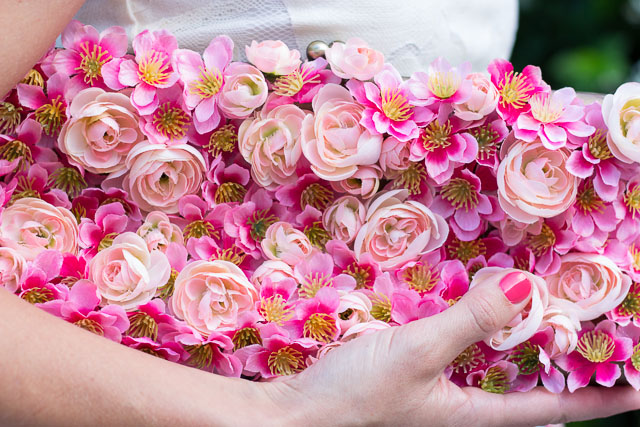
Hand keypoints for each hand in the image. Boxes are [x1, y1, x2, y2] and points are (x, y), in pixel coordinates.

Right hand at [263, 275, 639, 425]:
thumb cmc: (355, 396)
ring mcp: (437, 389)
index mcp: (472, 412)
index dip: (598, 396)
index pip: (551, 407)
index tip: (638, 384)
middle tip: (596, 329)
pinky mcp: (413, 371)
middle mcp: (462, 403)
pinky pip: (462, 348)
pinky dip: (479, 326)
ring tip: (547, 311)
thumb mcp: (416, 354)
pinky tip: (474, 304)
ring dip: (523, 339)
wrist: (296, 414)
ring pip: (495, 364)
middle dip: (565, 361)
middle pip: (528, 385)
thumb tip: (524, 288)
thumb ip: (468, 322)